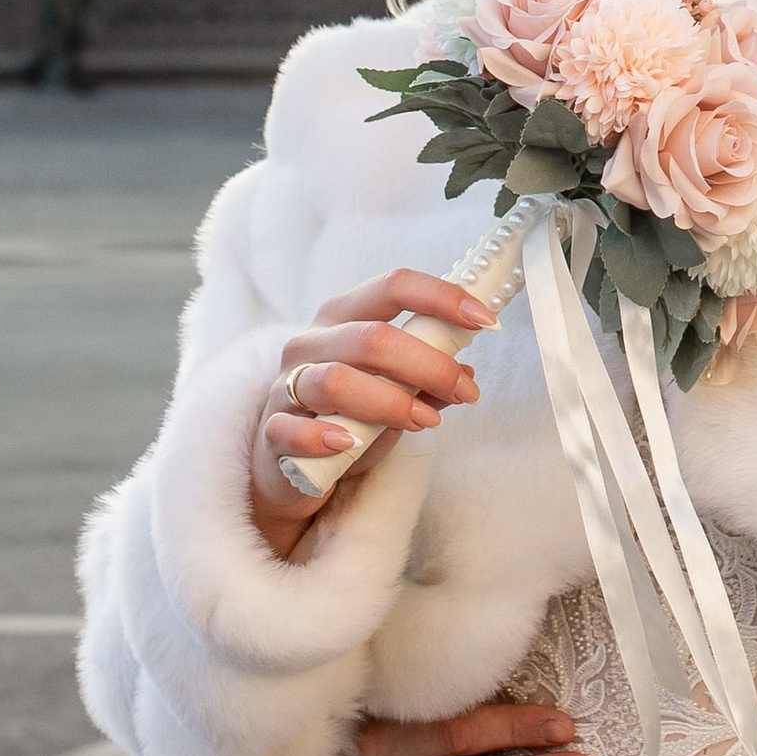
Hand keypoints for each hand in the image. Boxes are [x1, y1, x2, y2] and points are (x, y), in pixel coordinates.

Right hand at [251, 268, 493, 556]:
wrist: (290, 468)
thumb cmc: (347, 419)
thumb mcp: (394, 394)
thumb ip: (426, 381)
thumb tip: (467, 370)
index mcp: (343, 319)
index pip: (392, 287)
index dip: (441, 297)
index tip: (485, 320)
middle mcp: (311, 344)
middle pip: (371, 338)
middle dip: (430, 365)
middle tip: (467, 392)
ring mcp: (285, 386)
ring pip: (334, 381)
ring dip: (391, 401)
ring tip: (426, 422)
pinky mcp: (271, 433)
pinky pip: (291, 430)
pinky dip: (323, 436)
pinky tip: (350, 442)